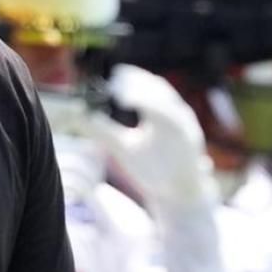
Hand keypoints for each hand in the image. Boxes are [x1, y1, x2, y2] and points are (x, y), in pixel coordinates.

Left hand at [104, 64, 214, 208]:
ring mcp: (184, 126)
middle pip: (158, 90)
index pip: (149, 89)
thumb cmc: (155, 171)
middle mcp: (175, 116)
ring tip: (122, 93)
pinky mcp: (188, 138)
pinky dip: (156, 109)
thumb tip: (82, 116)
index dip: (134, 79)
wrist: (176, 196)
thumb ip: (105, 131)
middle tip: (117, 79)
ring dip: (145, 94)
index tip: (115, 75)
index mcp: (161, 115)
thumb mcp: (123, 148)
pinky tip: (139, 108)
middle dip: (138, 81)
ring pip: (165, 102)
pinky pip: (172, 119)